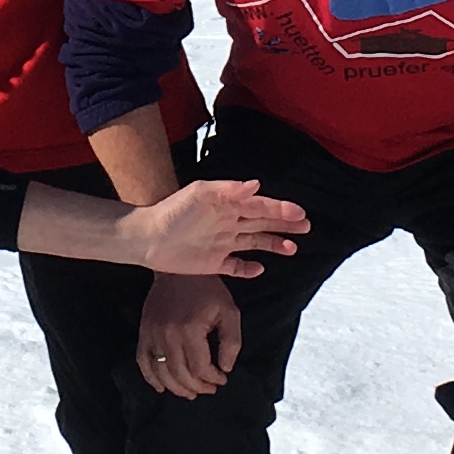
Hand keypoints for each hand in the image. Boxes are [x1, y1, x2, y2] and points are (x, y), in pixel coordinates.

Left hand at [127, 179, 304, 279]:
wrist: (147, 237)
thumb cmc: (172, 212)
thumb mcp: (200, 193)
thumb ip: (229, 189)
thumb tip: (257, 184)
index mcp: (227, 204)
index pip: (260, 206)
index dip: (281, 209)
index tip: (300, 213)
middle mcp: (227, 223)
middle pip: (263, 222)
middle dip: (285, 224)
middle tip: (306, 227)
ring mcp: (221, 243)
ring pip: (255, 243)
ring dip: (274, 244)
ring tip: (292, 248)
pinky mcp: (212, 263)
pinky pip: (236, 267)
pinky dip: (248, 269)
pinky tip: (260, 268)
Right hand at [135, 270, 241, 397]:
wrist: (178, 269)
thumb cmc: (207, 289)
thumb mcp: (229, 311)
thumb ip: (231, 342)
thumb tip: (225, 368)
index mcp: (190, 329)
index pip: (200, 367)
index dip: (213, 379)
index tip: (222, 379)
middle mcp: (168, 335)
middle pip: (180, 375)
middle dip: (197, 387)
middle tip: (209, 390)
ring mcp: (152, 334)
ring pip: (161, 373)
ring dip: (176, 388)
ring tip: (190, 393)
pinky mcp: (143, 331)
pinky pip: (142, 361)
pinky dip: (151, 378)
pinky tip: (162, 387)